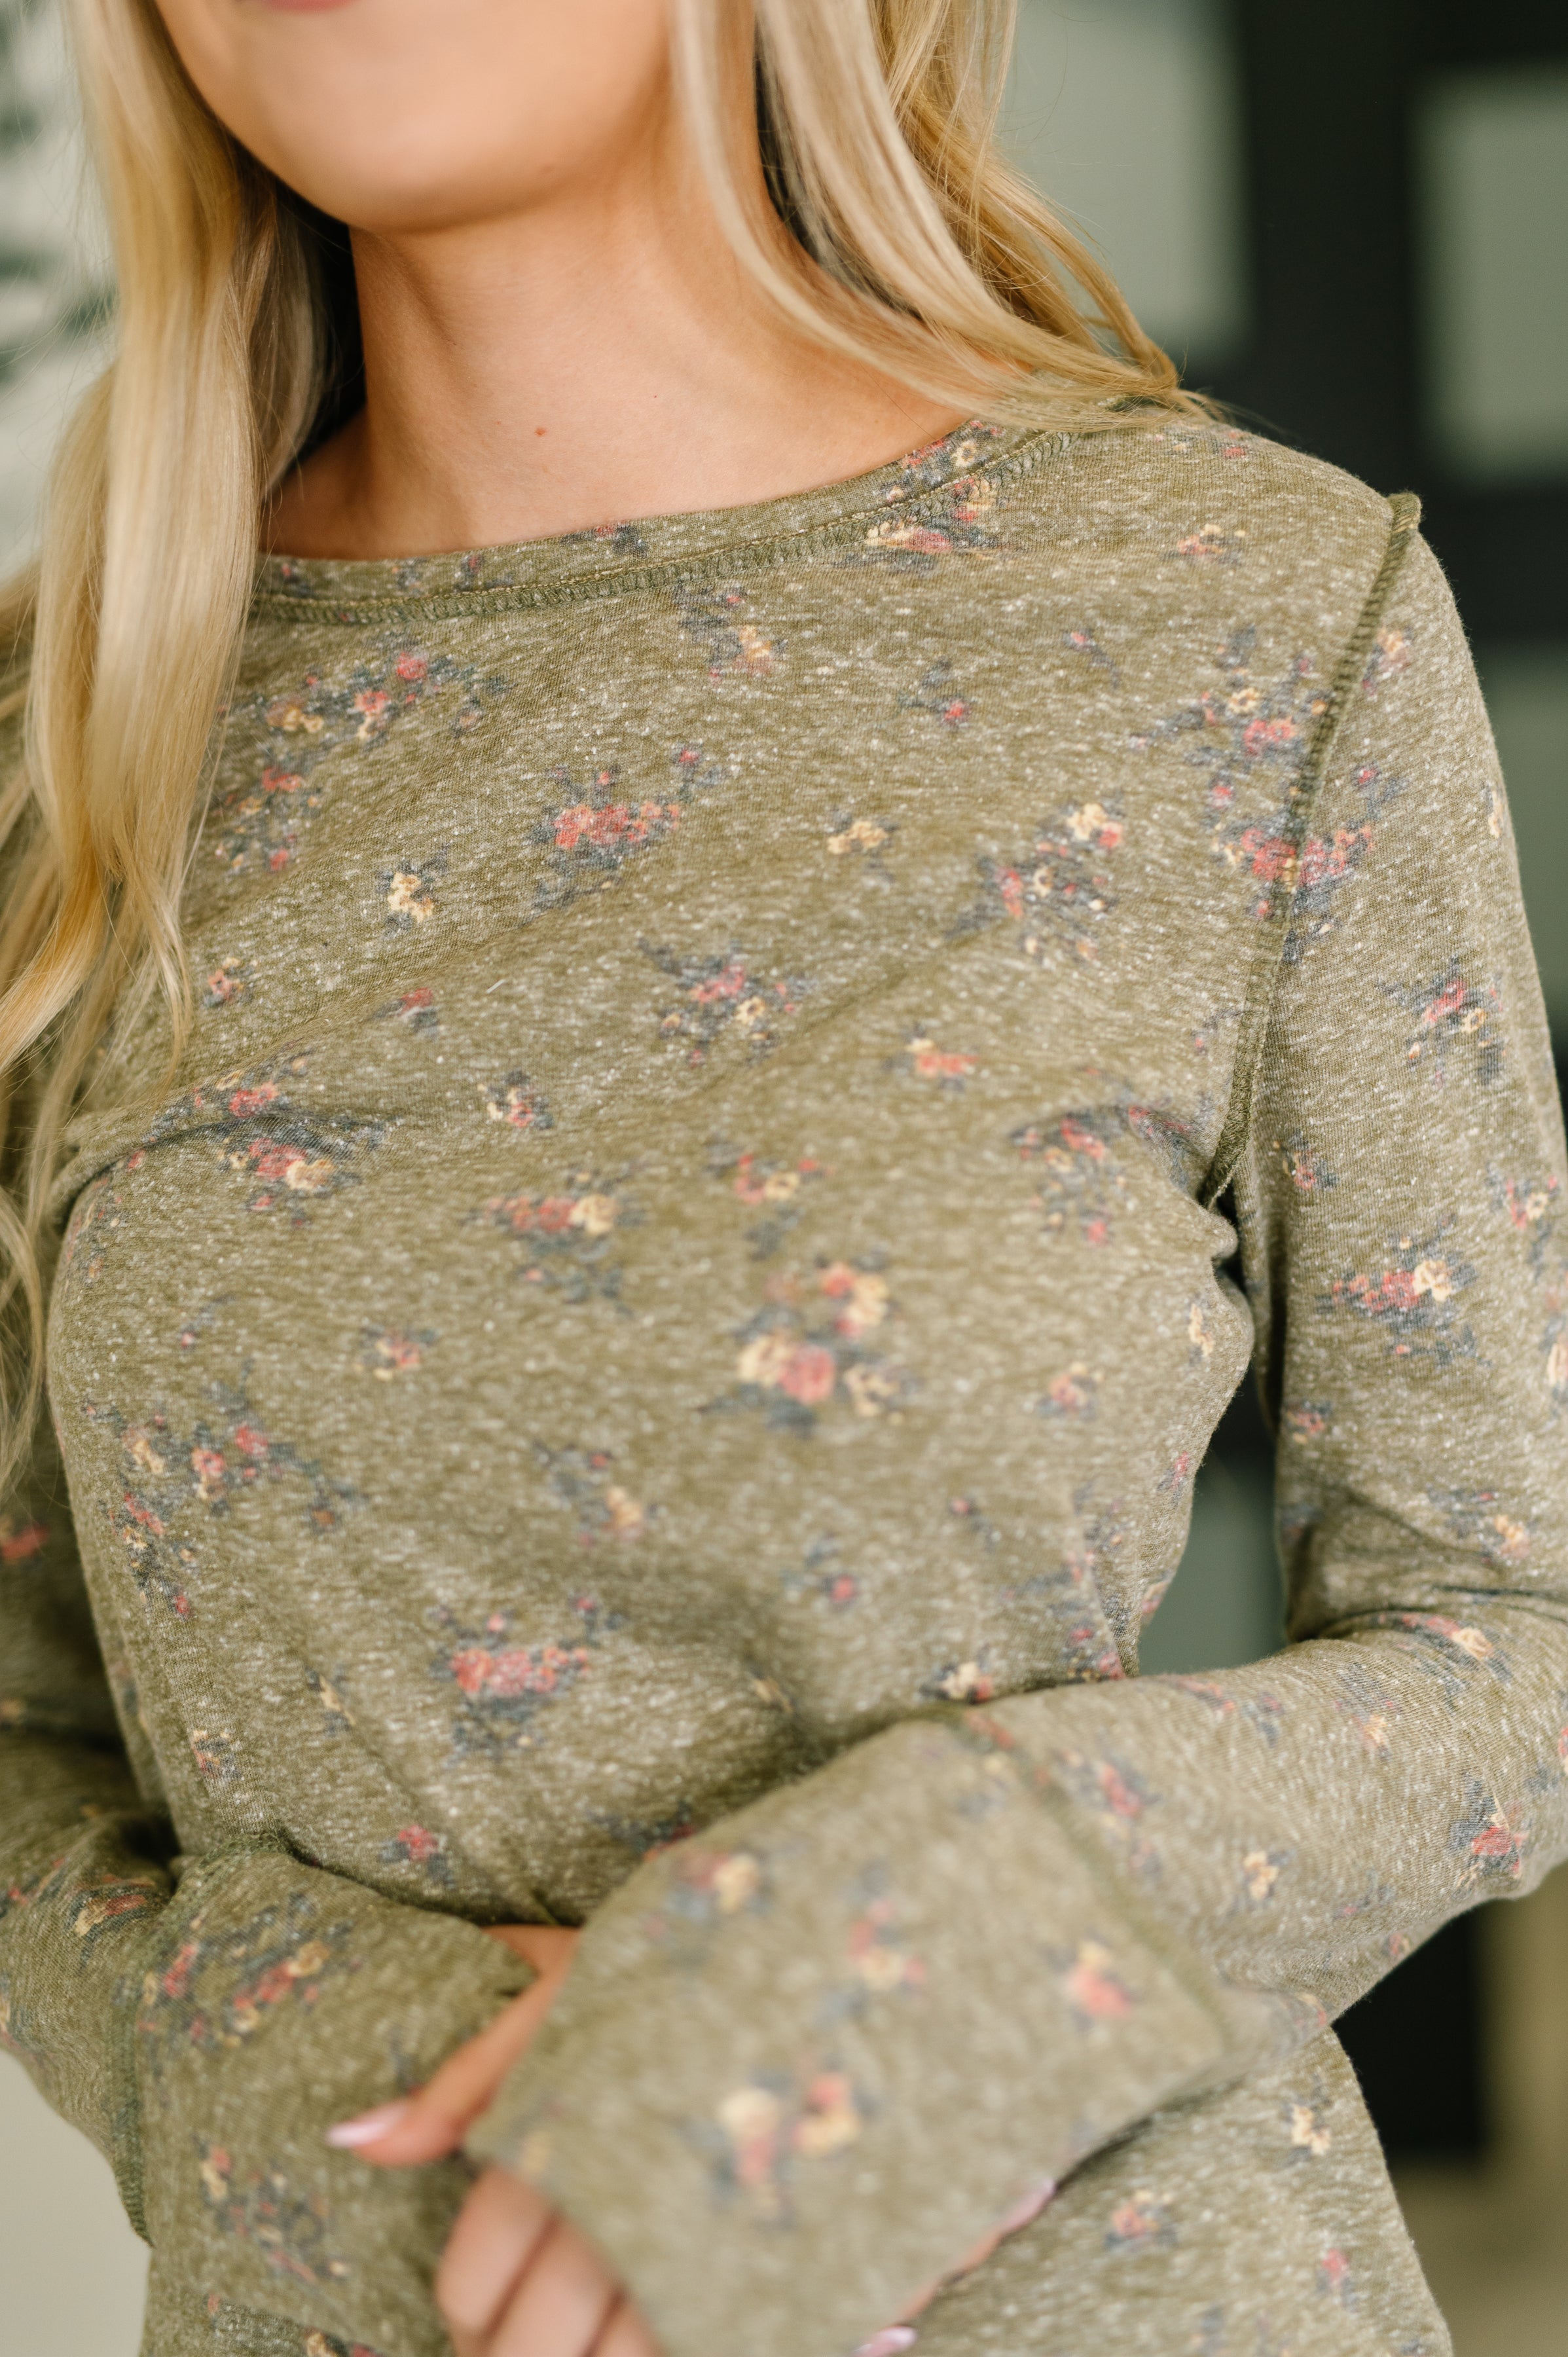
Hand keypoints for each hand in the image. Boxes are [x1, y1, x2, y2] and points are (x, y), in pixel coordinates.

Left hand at [327, 1924, 1054, 2356]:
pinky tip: (656, 2339)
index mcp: (573, 2122)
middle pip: (535, 2341)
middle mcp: (635, 2193)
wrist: (887, 1945)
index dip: (465, 2300)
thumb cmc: (713, 1953)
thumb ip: (466, 2071)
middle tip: (516, 2346)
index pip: (478, 2266)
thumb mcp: (578, 1979)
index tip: (477, 2301)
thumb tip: (351, 2138)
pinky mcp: (796, 2283)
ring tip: (579, 2351)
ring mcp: (717, 2246)